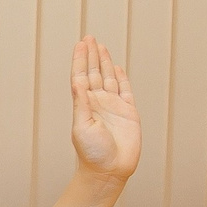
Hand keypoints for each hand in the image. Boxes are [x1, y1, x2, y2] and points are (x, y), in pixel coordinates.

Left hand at [68, 35, 138, 181]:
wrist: (109, 170)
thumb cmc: (91, 152)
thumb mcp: (81, 126)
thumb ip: (81, 103)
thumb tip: (77, 81)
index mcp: (84, 104)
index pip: (81, 77)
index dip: (81, 60)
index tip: (80, 44)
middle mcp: (98, 102)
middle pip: (94, 72)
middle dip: (91, 55)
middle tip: (89, 37)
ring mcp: (113, 106)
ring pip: (109, 78)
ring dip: (104, 62)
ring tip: (100, 46)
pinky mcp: (129, 112)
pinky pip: (125, 90)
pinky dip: (121, 77)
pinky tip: (116, 66)